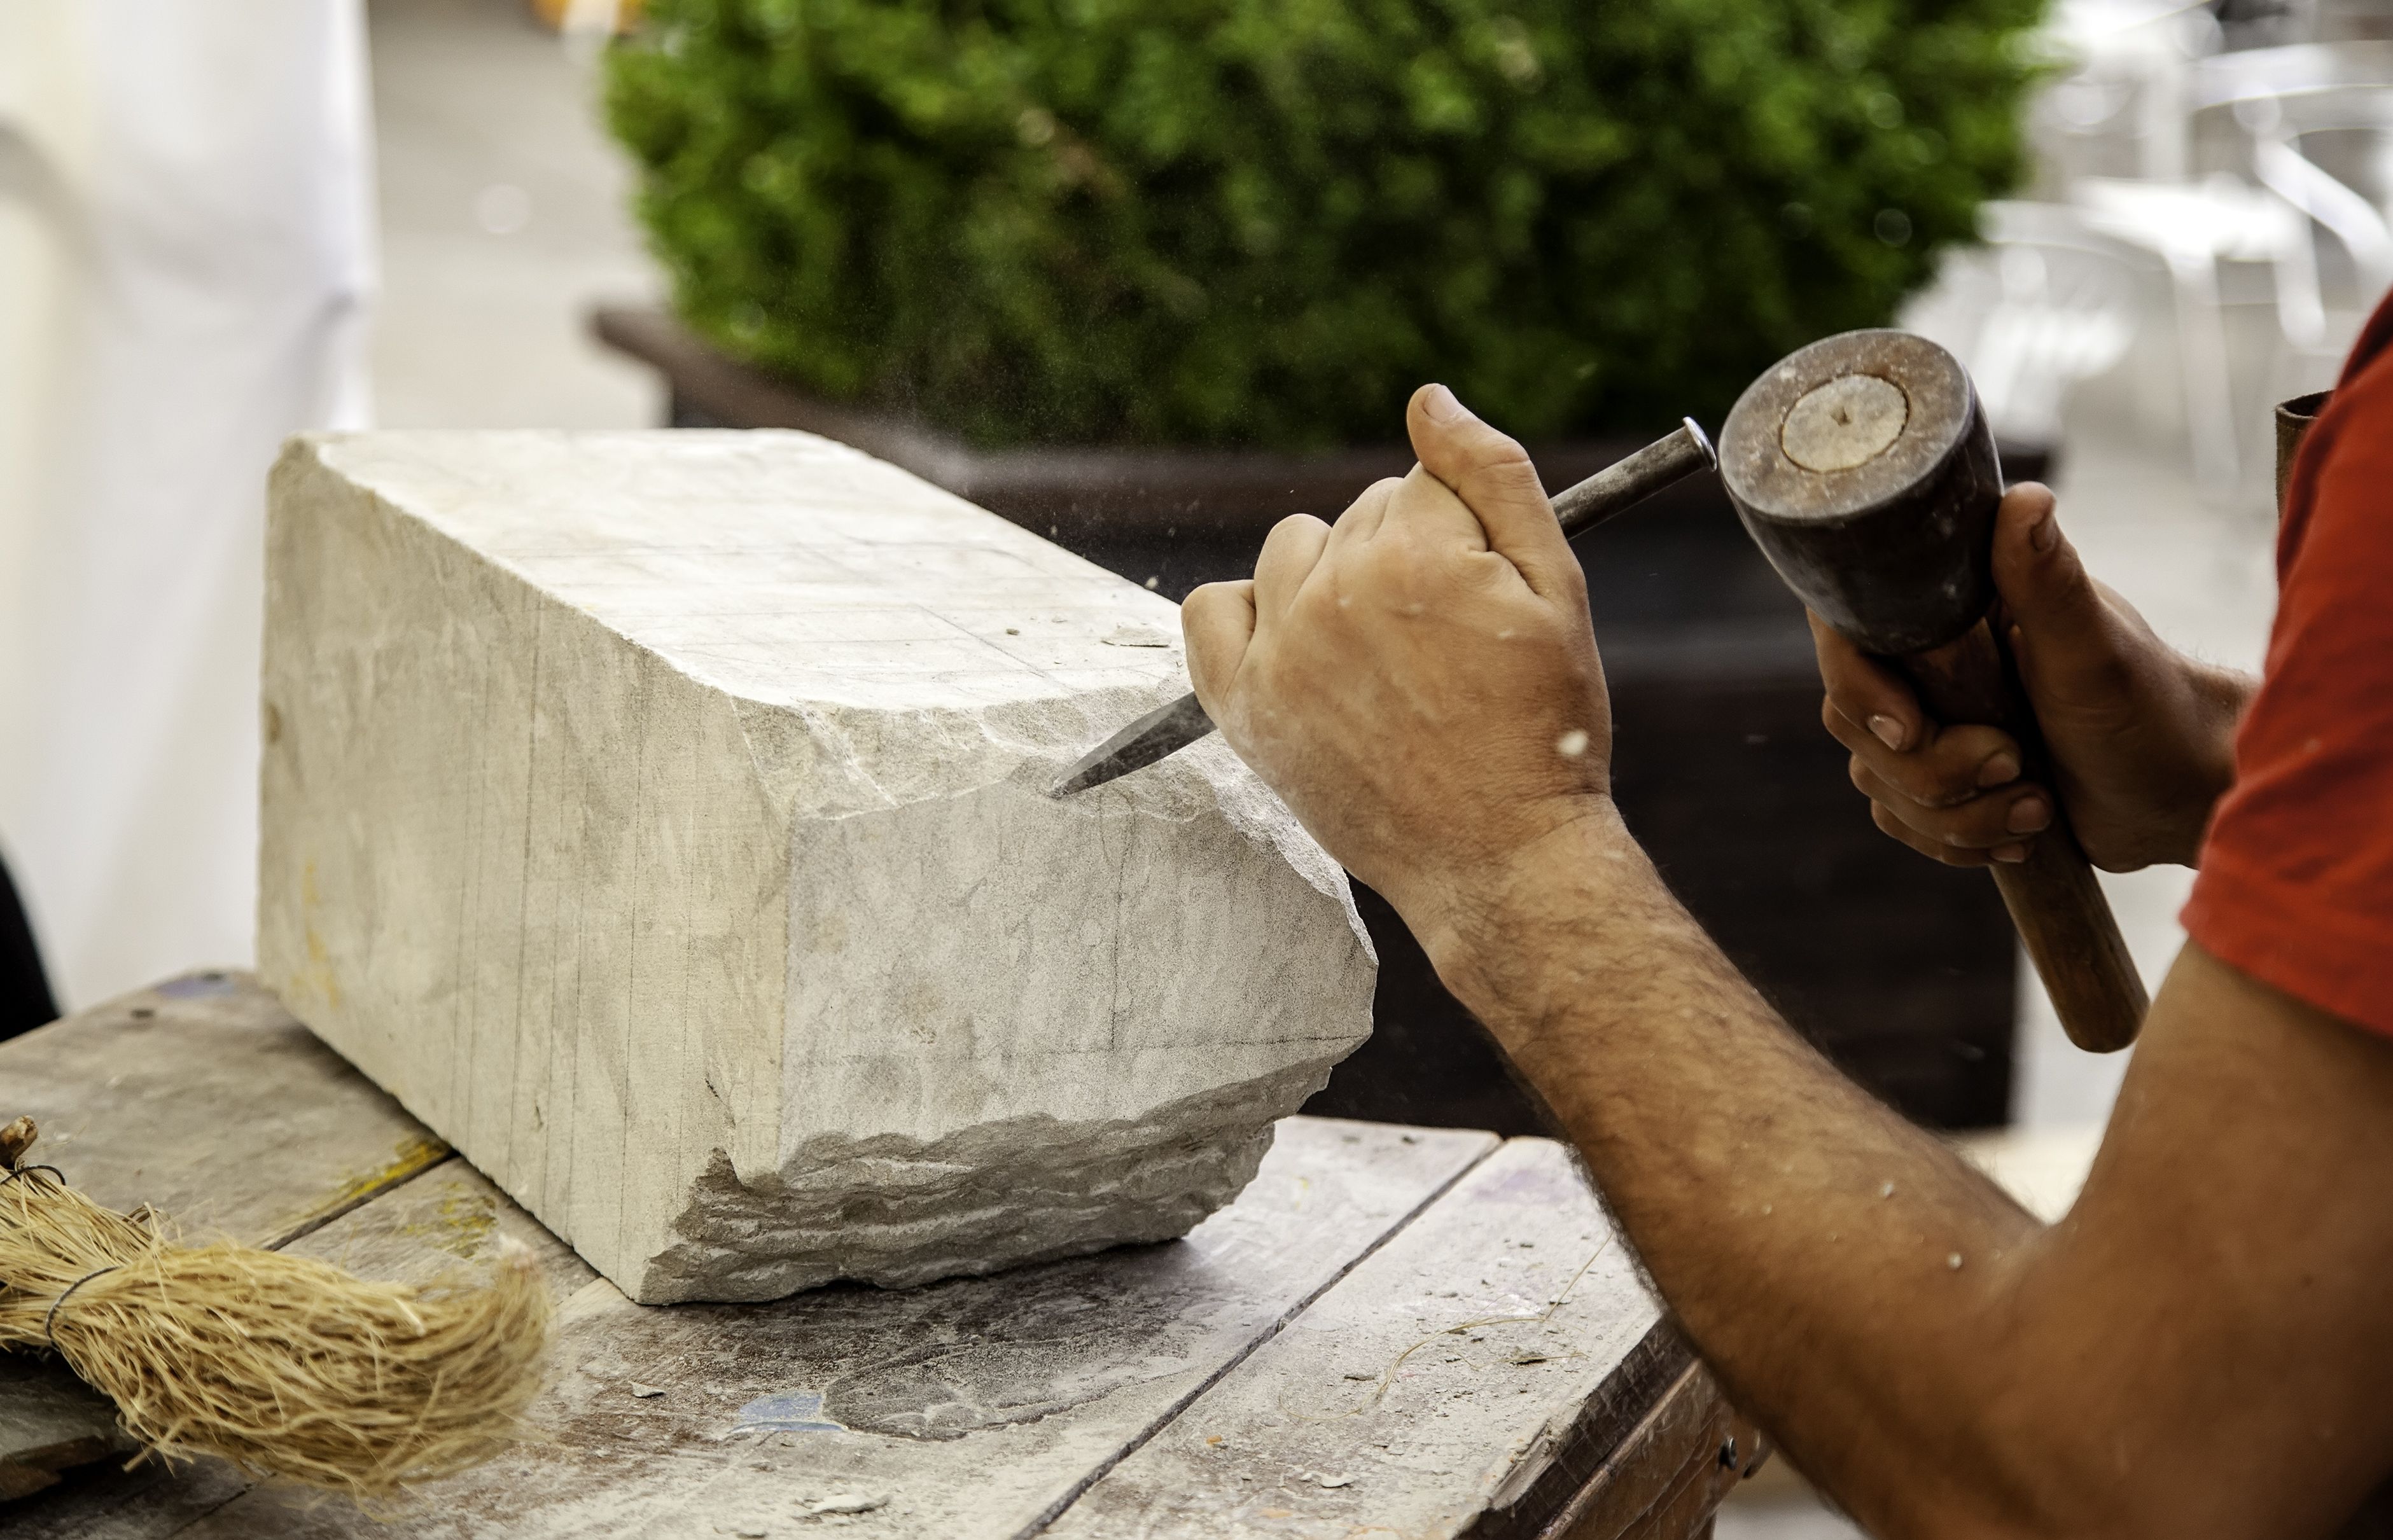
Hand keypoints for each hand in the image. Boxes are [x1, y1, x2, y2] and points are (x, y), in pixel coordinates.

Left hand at [1181, 384, 1611, 963]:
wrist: (1499, 859)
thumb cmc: (1543, 727)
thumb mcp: (1555, 589)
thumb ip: (1494, 475)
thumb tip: (1428, 397)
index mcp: (1415, 552)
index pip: (1426, 482)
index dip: (1468, 535)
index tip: (1486, 599)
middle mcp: (1333, 592)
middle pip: (1363, 514)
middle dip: (1410, 555)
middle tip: (1449, 645)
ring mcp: (1280, 651)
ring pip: (1293, 549)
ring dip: (1335, 577)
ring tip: (1387, 652)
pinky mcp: (1244, 706)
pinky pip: (1209, 610)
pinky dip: (1245, 612)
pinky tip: (1297, 644)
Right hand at [1815, 484, 2252, 871]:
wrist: (2180, 792)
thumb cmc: (2149, 708)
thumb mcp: (2091, 647)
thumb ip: (2046, 577)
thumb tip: (2023, 500)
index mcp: (1950, 606)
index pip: (1848, 633)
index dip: (1860, 686)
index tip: (1913, 728)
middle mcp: (1928, 657)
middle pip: (1856, 723)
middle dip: (1933, 769)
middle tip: (2016, 765)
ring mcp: (1930, 717)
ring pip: (1878, 780)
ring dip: (1958, 814)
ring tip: (2036, 806)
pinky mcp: (1939, 774)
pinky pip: (1899, 817)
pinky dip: (1956, 838)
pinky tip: (2019, 830)